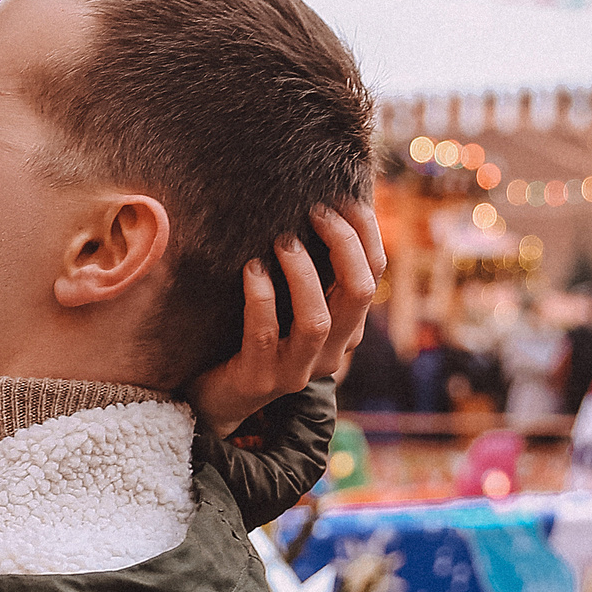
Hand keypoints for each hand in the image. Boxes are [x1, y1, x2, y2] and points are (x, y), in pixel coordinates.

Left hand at [187, 197, 386, 440]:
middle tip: (315, 212)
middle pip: (359, 293)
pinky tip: (251, 270)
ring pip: (317, 320)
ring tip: (282, 242)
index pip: (374, 274)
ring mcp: (297, 369)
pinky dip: (260, 297)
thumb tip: (315, 201)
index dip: (365, 232)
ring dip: (303, 275)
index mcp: (346, 328)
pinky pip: (265, 334)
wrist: (217, 393)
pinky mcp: (260, 378)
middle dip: (342, 245)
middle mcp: (331, 351)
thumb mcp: (289, 299)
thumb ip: (308, 265)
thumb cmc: (254, 332)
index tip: (341, 197)